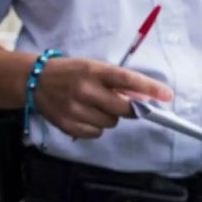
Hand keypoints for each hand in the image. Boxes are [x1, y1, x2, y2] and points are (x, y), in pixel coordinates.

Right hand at [34, 58, 173, 138]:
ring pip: (111, 123)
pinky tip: (85, 114)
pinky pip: (97, 133)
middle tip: (124, 103)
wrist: (34, 80)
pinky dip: (96, 126)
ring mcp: (75, 110)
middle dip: (129, 108)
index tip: (167, 95)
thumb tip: (143, 97)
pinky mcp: (68, 125)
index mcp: (93, 71)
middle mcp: (85, 90)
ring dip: (110, 116)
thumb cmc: (70, 72)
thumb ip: (117, 82)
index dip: (149, 88)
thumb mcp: (93, 68)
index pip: (127, 80)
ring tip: (95, 105)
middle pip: (123, 109)